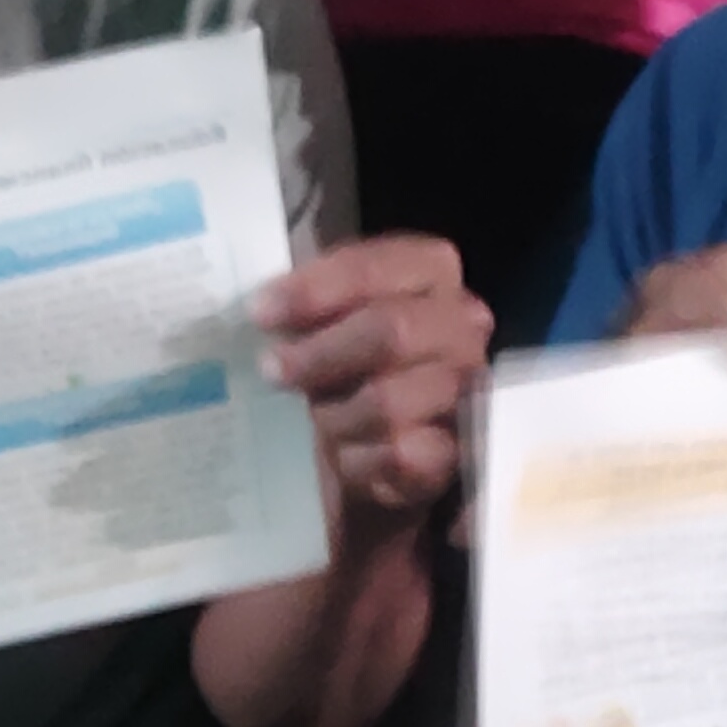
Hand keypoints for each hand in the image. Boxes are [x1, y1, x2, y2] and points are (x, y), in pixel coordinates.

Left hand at [255, 235, 489, 518]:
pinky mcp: (455, 451)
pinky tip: (342, 458)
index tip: (261, 313)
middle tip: (271, 371)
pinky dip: (357, 459)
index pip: (376, 267)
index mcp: (429, 271)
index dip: (316, 289)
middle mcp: (461, 323)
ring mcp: (465, 388)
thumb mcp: (323, 320)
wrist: (371, 446)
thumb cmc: (341, 365)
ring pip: (389, 400)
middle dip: (321, 354)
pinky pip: (398, 455)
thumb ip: (303, 303)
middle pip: (392, 330)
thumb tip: (260, 309)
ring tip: (310, 422)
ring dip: (334, 415)